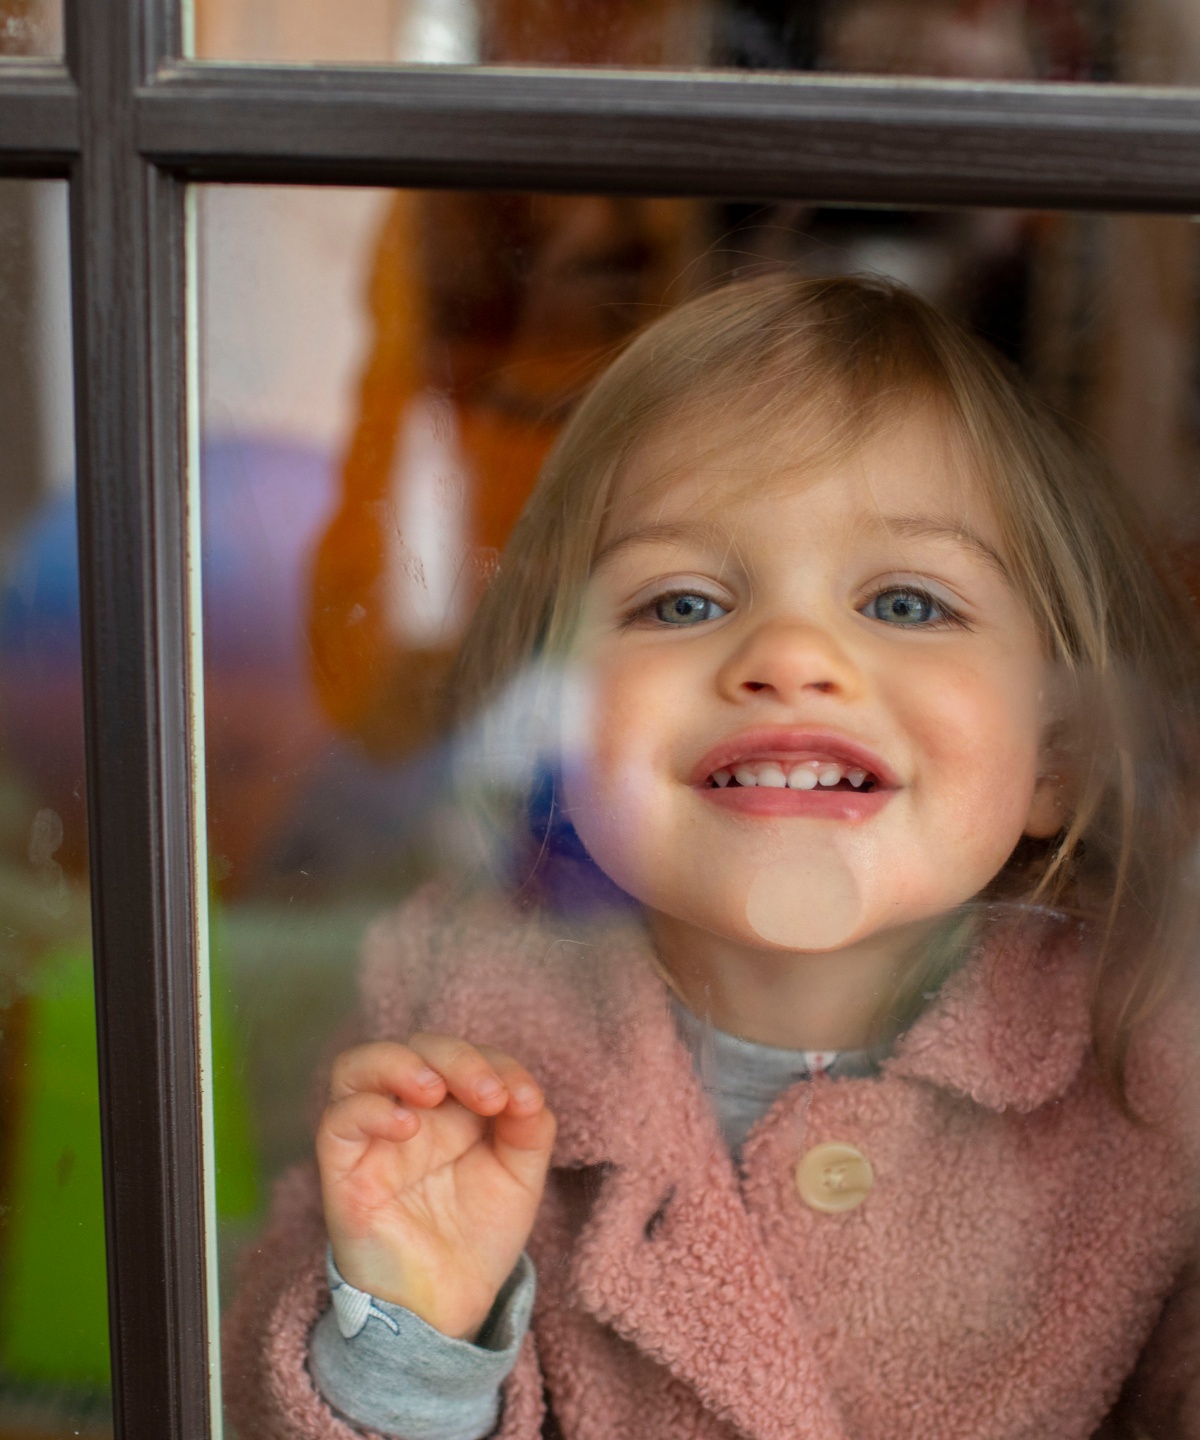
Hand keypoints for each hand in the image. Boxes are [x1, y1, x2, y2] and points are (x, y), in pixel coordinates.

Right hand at [317, 1035, 555, 1340]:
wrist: (450, 1306)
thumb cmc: (478, 1234)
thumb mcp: (520, 1176)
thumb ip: (529, 1129)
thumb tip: (525, 1093)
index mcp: (450, 1104)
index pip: (462, 1054)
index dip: (495, 1062)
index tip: (525, 1100)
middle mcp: (409, 1111)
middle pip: (415, 1047)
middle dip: (457, 1058)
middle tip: (490, 1096)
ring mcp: (372, 1137)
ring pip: (357, 1066)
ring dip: (399, 1063)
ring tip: (434, 1089)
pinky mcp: (343, 1171)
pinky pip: (337, 1121)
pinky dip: (369, 1110)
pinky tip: (406, 1127)